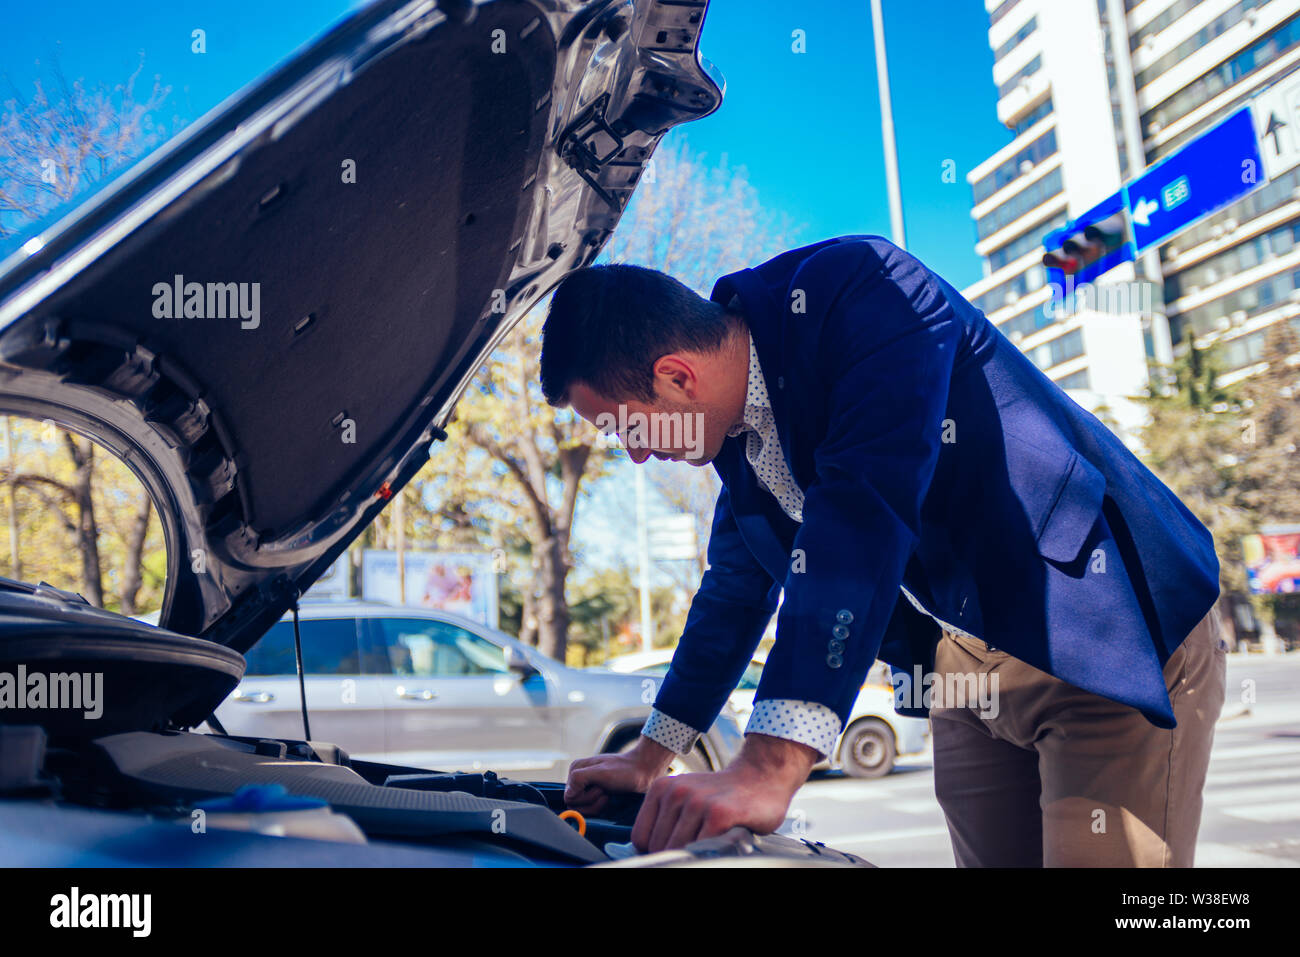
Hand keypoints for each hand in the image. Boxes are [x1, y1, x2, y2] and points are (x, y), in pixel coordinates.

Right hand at [565, 736, 675, 816]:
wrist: (644, 772)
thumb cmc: (625, 770)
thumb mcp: (601, 772)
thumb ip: (579, 779)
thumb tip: (567, 794)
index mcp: (576, 770)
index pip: (568, 797)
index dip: (584, 797)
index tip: (599, 787)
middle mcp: (579, 779)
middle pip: (575, 805)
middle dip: (592, 800)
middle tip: (606, 790)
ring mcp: (587, 788)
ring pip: (583, 810)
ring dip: (598, 803)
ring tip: (609, 792)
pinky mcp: (595, 796)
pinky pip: (591, 810)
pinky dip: (601, 807)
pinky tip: (610, 797)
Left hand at [630, 733, 817, 853]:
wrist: (762, 776)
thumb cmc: (723, 795)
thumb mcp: (686, 799)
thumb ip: (666, 821)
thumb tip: (649, 856)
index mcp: (661, 788)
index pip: (641, 838)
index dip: (656, 851)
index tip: (676, 848)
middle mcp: (676, 792)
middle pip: (659, 848)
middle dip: (677, 854)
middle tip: (699, 844)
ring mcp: (697, 802)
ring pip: (678, 850)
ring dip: (696, 853)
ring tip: (712, 839)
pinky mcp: (718, 814)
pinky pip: (702, 849)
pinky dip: (711, 852)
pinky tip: (723, 839)